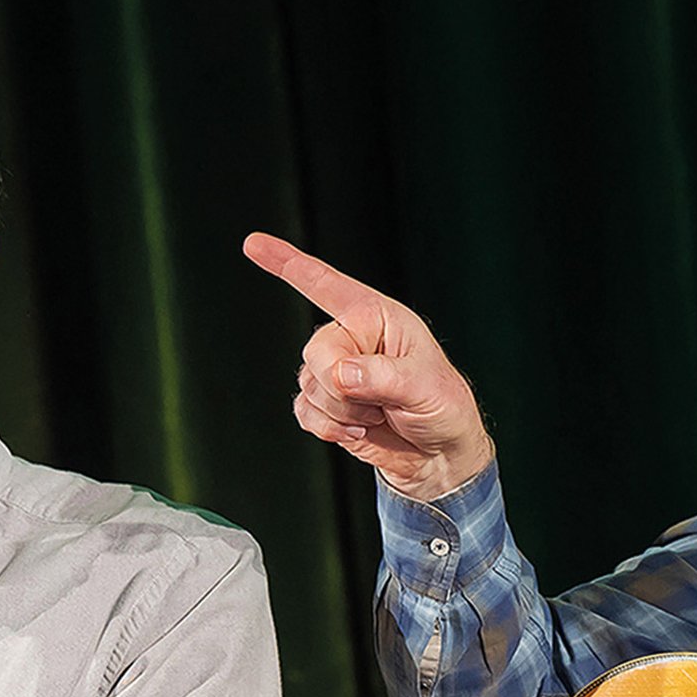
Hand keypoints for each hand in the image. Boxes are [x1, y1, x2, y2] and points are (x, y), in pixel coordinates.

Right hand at [244, 232, 494, 501]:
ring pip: (309, 387)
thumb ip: (383, 376)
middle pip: (316, 351)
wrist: (438, 453)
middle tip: (382, 403)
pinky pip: (304, 411)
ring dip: (343, 411)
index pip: (326, 284)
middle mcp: (351, 337)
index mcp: (376, 316)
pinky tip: (358, 428)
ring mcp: (335, 371)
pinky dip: (329, 428)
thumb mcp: (425, 386)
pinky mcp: (325, 403)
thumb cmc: (443, 407)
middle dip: (343, 386)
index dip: (287, 263)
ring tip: (380, 413)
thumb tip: (340, 374)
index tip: (252, 243)